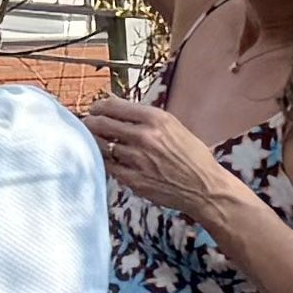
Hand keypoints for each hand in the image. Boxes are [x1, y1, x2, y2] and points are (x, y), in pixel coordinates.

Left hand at [82, 96, 231, 218]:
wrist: (205, 188)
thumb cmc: (192, 156)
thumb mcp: (173, 126)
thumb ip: (145, 116)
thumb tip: (115, 104)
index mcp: (156, 119)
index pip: (112, 106)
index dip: (98, 107)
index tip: (94, 110)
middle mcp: (145, 136)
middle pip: (101, 123)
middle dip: (89, 123)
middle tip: (87, 124)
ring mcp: (138, 159)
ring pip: (101, 145)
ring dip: (96, 143)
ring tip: (97, 142)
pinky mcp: (134, 180)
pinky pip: (108, 166)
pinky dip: (105, 162)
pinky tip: (108, 160)